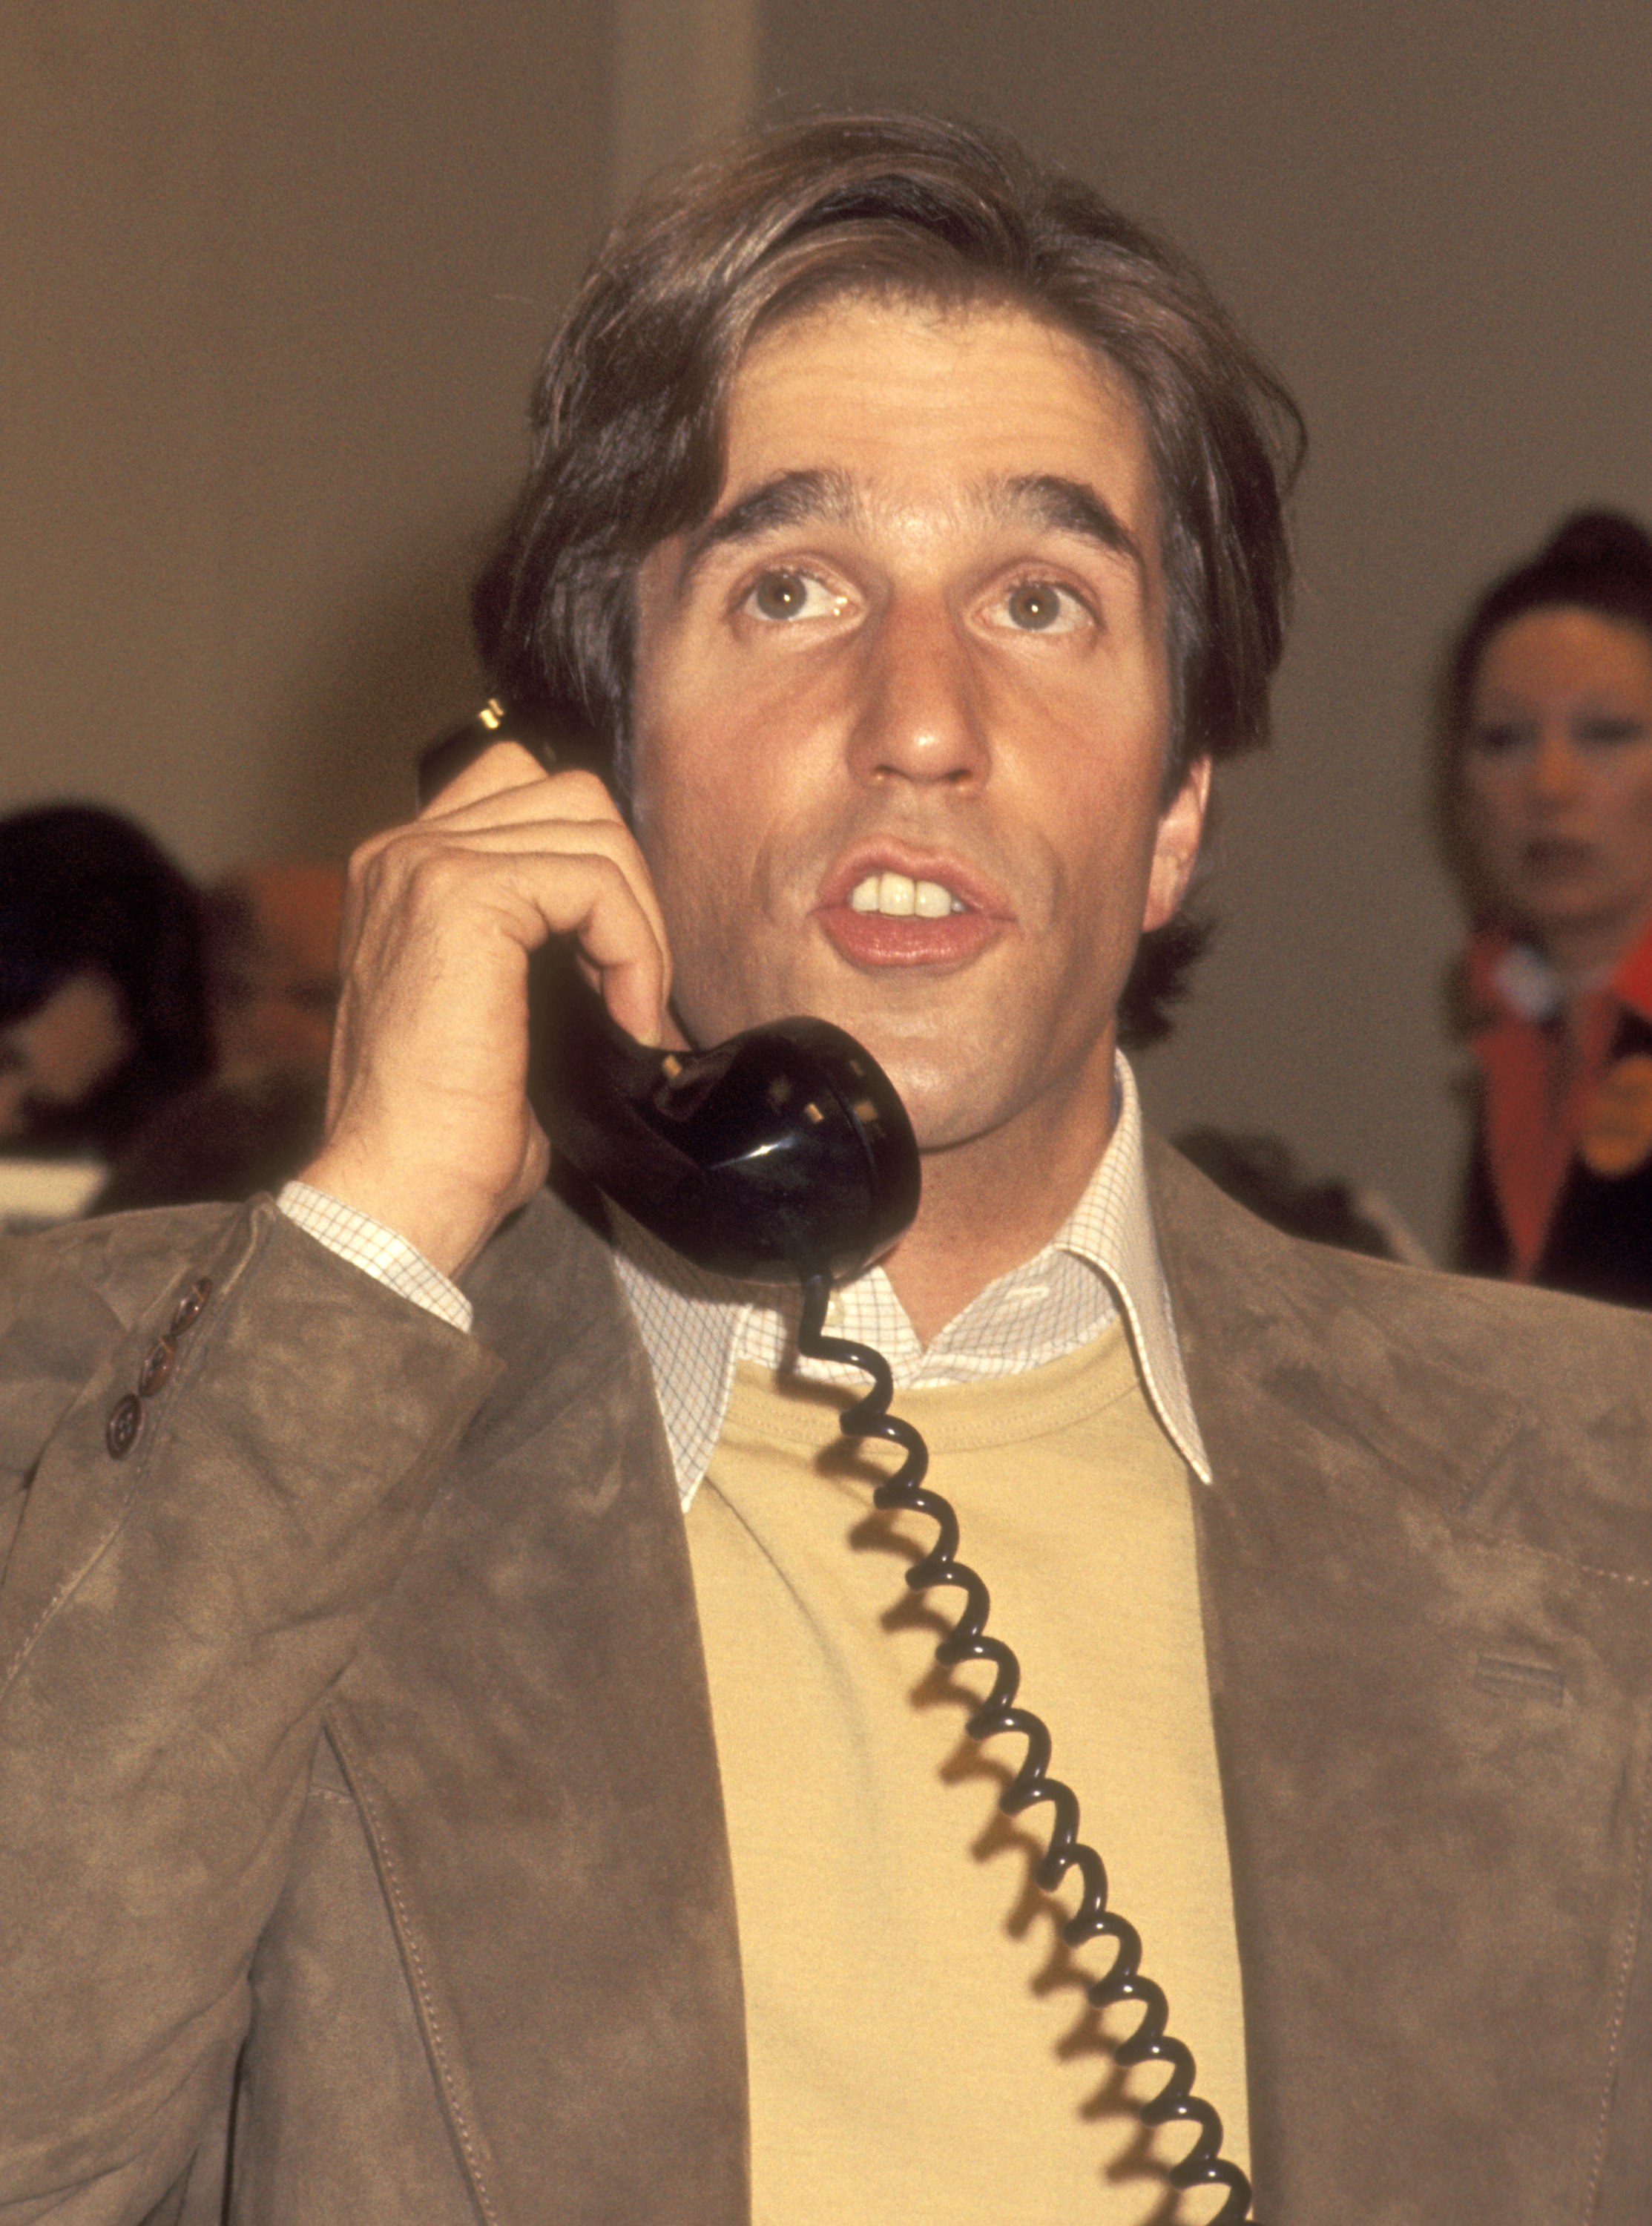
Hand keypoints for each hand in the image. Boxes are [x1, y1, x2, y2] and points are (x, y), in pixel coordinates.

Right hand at [298, 739, 672, 1278]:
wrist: (400, 1190)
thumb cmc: (448, 1129)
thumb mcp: (498, 1007)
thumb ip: (538, 939)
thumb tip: (628, 923)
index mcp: (404, 872)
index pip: (530, 788)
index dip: (597, 869)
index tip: (612, 968)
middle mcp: (403, 852)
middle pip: (572, 797)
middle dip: (628, 889)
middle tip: (634, 989)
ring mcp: (427, 867)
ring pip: (594, 833)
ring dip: (639, 926)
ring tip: (631, 1010)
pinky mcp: (466, 899)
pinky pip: (597, 883)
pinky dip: (636, 951)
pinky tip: (627, 1018)